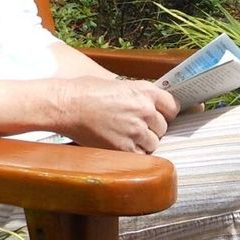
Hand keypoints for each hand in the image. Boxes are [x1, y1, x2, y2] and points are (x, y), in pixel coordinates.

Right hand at [56, 76, 178, 153]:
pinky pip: (140, 155)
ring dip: (143, 142)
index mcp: (144, 90)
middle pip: (163, 126)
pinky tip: (120, 145)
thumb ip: (136, 94)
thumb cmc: (85, 91)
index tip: (160, 116)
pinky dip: (133, 153)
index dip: (166, 112)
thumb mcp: (117, 84)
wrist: (66, 105)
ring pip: (153, 142)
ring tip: (125, 136)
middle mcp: (144, 109)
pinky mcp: (124, 147)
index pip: (173, 106)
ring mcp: (135, 130)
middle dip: (151, 128)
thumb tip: (149, 105)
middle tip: (134, 127)